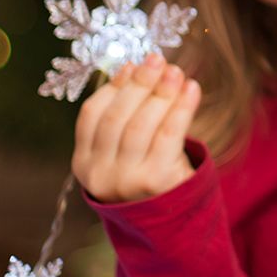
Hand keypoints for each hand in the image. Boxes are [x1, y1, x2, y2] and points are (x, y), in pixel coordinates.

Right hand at [72, 54, 201, 202]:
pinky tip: (192, 88)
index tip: (133, 62)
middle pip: (117, 117)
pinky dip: (181, 108)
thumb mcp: (125, 148)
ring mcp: (125, 181)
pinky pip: (168, 136)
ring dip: (161, 93)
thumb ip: (124, 114)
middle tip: (158, 60)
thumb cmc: (147, 170)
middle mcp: (98, 174)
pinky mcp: (155, 182)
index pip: (92, 115)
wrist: (171, 216)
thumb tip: (133, 66)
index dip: (113, 86)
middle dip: (139, 84)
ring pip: (141, 126)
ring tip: (176, 72)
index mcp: (83, 162)